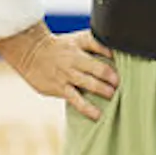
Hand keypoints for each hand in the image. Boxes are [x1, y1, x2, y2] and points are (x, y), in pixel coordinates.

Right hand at [0, 24, 118, 119]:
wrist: (30, 52)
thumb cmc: (60, 46)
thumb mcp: (78, 39)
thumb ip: (97, 43)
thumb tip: (116, 51)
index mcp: (80, 49)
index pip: (101, 52)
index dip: (113, 62)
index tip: (126, 71)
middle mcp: (73, 62)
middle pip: (97, 70)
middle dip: (112, 79)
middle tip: (122, 85)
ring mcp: (66, 76)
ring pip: (87, 85)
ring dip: (102, 91)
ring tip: (113, 96)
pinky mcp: (59, 89)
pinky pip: (75, 100)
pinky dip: (87, 108)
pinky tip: (97, 115)